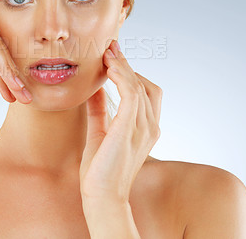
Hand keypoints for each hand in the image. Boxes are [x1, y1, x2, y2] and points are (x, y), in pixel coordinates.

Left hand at [79, 39, 161, 203]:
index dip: (130, 72)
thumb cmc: (100, 168)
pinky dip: (123, 77)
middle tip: (110, 48)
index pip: (144, 91)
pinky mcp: (130, 128)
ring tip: (107, 53)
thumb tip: (95, 88)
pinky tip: (109, 68)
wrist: (100, 195)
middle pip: (145, 84)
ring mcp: (144, 127)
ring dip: (123, 67)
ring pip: (139, 85)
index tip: (112, 56)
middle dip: (127, 65)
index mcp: (145, 128)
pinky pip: (132, 94)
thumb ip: (100, 109)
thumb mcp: (100, 130)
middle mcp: (150, 126)